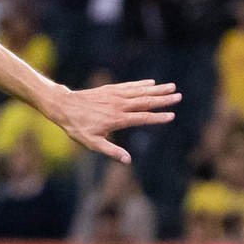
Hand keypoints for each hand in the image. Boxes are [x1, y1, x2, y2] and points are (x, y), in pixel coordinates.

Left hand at [48, 80, 180, 162]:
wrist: (64, 106)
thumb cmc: (78, 128)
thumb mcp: (93, 143)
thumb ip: (111, 151)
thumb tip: (128, 161)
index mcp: (117, 119)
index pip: (143, 118)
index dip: (158, 117)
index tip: (172, 115)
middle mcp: (119, 105)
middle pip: (145, 101)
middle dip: (163, 99)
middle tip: (178, 96)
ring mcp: (115, 95)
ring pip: (139, 91)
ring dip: (156, 89)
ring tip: (171, 86)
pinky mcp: (110, 89)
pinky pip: (129, 86)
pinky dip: (141, 84)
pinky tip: (151, 82)